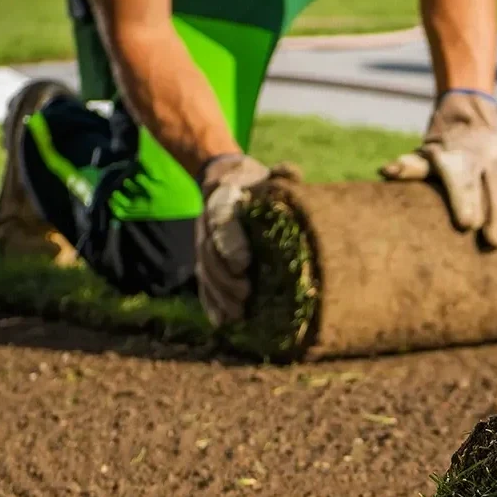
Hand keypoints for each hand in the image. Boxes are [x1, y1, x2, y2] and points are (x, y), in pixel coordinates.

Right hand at [195, 154, 269, 327]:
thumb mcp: (266, 176)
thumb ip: (280, 176)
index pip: (222, 225)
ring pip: (206, 273)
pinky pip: (204, 284)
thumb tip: (292, 173)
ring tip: (237, 316)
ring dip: (219, 297)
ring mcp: (204, 245)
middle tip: (245, 296)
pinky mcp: (207, 262)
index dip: (230, 246)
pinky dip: (211, 304)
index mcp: (223, 203)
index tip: (244, 265)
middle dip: (225, 279)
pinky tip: (221, 323)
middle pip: (211, 256)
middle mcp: (208, 226)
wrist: (225, 181)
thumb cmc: (255, 184)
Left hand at [381, 91, 496, 247]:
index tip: (467, 224)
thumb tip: (387, 171)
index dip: (465, 201)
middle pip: (495, 188)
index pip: (463, 181)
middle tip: (496, 243)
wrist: (469, 117)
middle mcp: (487, 158)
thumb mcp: (425, 154)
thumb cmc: (442, 149)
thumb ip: (411, 167)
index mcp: (460, 158)